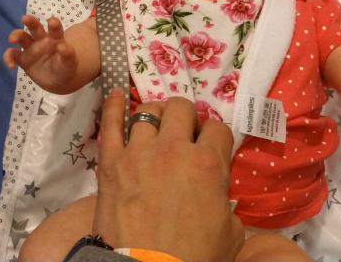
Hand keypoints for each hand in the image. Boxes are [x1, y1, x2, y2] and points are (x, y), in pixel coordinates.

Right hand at [3, 14, 79, 92]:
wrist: (58, 80)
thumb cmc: (65, 67)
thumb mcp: (70, 62)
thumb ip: (68, 54)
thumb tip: (63, 46)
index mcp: (55, 38)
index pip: (55, 29)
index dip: (54, 24)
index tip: (52, 22)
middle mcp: (41, 40)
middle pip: (34, 27)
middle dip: (30, 21)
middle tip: (25, 18)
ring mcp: (30, 48)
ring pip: (21, 37)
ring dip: (16, 35)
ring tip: (12, 39)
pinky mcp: (22, 59)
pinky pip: (12, 55)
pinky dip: (8, 58)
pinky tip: (10, 65)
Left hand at [92, 91, 243, 261]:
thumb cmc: (193, 256)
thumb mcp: (230, 233)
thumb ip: (226, 204)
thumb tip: (219, 197)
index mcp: (208, 165)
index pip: (218, 129)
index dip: (216, 136)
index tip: (212, 144)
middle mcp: (174, 149)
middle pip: (182, 108)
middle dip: (187, 117)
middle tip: (184, 132)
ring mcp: (138, 151)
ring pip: (148, 110)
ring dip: (156, 114)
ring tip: (157, 124)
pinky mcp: (110, 160)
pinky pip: (110, 122)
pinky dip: (113, 105)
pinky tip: (116, 94)